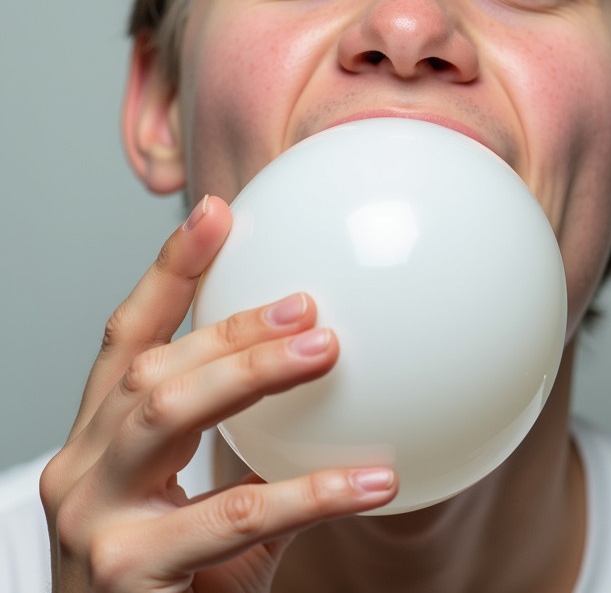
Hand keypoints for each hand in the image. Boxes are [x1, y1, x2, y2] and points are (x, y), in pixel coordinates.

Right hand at [40, 195, 396, 591]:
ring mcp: (93, 519)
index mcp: (96, 444)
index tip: (217, 213)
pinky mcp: (126, 573)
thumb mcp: (200, 516)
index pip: (124, 338)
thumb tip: (329, 390)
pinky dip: (308, 490)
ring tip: (326, 348)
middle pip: (154, 366)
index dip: (168, 271)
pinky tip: (369, 480)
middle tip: (307, 303)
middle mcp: (81, 470)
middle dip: (231, 325)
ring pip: (170, 411)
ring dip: (253, 372)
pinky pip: (234, 515)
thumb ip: (243, 457)